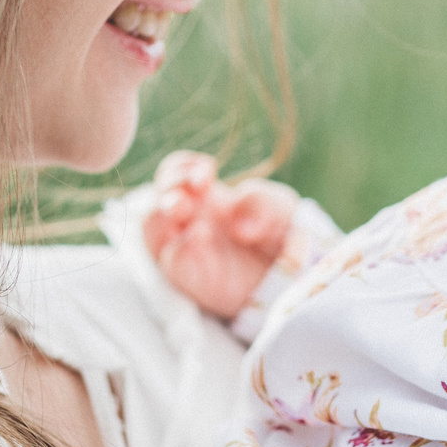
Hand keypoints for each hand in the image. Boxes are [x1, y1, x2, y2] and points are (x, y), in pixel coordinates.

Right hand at [140, 151, 298, 319]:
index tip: (207, 173)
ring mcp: (186, 251)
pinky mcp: (192, 279)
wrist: (294, 278)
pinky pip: (172, 264)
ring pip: (151, 231)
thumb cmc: (280, 236)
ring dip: (162, 219)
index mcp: (204, 196)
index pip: (173, 173)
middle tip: (191, 196)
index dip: (181, 168)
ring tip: (191, 216)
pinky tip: (199, 239)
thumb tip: (236, 223)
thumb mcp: (279, 209)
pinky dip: (180, 250)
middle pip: (154, 201)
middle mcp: (188, 221)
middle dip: (168, 191)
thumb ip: (260, 203)